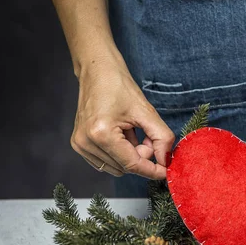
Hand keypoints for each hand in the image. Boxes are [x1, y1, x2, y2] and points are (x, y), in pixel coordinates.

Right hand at [71, 57, 174, 178]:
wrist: (97, 72)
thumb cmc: (119, 86)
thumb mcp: (146, 111)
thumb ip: (161, 138)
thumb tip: (165, 162)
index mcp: (101, 134)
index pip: (132, 164)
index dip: (152, 170)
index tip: (166, 172)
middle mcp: (86, 142)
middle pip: (125, 167)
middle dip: (142, 156)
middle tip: (146, 134)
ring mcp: (80, 145)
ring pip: (117, 167)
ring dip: (131, 155)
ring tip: (131, 131)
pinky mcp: (79, 145)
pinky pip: (107, 162)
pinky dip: (120, 153)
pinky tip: (121, 134)